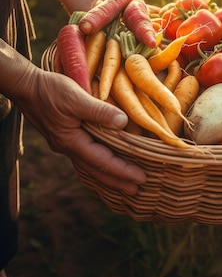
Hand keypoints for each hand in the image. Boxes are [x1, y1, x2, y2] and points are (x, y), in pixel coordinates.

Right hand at [17, 66, 145, 194]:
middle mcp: (68, 147)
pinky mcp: (64, 136)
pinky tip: (101, 164)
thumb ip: (100, 112)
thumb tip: (123, 123)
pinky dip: (96, 164)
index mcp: (72, 142)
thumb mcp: (77, 98)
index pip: (102, 162)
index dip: (122, 171)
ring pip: (89, 165)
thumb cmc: (51, 90)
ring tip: (123, 183)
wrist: (26, 86)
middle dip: (116, 181)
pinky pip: (84, 156)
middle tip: (136, 190)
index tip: (140, 178)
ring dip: (107, 175)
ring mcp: (65, 143)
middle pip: (95, 170)